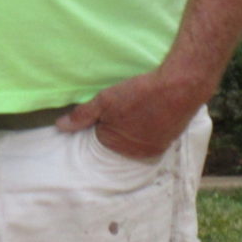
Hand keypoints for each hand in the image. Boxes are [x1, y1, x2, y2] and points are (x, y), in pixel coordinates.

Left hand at [56, 69, 205, 160]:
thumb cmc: (140, 94)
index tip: (108, 108)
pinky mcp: (170, 140)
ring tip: (139, 106)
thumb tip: (60, 127)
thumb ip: (82, 116)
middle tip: (126, 105)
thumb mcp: (105, 101)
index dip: (100, 120)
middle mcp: (136, 154)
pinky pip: (151, 135)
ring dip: (134, 125)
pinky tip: (150, 110)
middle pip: (118, 139)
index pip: (98, 136)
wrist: (181, 86)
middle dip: (118, 124)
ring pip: (135, 137)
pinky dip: (149, 125)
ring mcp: (155, 149)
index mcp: (116, 147)